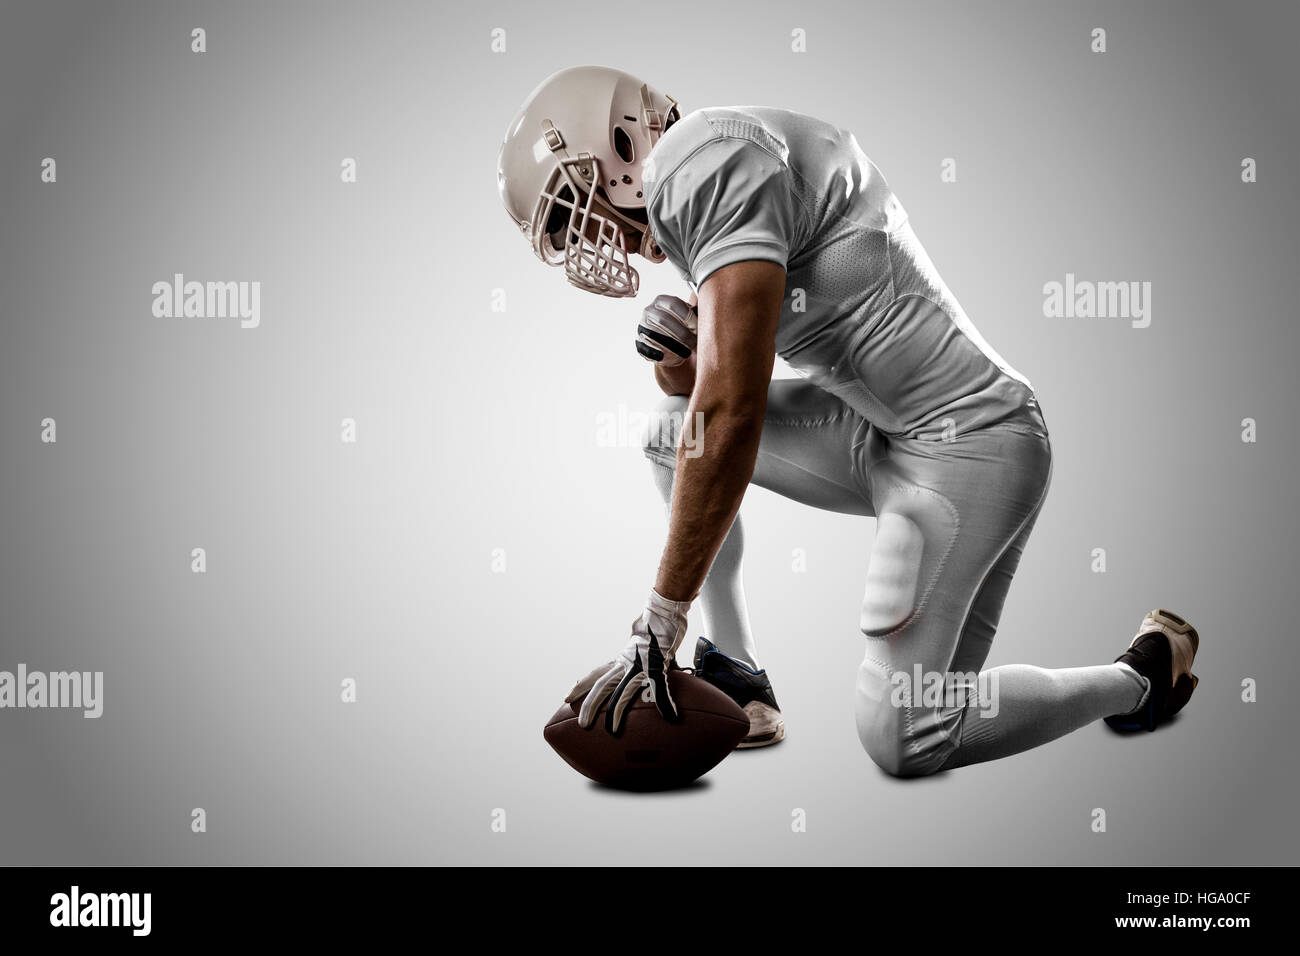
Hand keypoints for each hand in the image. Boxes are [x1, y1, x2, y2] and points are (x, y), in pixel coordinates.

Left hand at [564, 589, 691, 733]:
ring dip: (616, 711)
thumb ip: (635, 662)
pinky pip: (660, 688)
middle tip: (583, 724)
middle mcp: (625, 663)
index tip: (567, 697)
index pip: (595, 674)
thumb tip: (636, 674)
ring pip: (623, 691)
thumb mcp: (638, 649)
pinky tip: (670, 716)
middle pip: (602, 686)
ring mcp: (640, 665)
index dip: (581, 685)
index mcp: (621, 660)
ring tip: (612, 730)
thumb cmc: (653, 632)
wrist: (663, 614)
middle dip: (591, 705)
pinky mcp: (657, 666)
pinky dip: (664, 703)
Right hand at [636, 294, 696, 367]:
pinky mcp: (639, 342)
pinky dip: (657, 353)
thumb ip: (697, 308)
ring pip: (656, 335)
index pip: (674, 303)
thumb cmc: (684, 328)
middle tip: (694, 342)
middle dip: (682, 333)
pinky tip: (667, 357)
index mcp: (662, 300)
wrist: (671, 346)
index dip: (688, 316)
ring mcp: (642, 326)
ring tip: (686, 352)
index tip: (698, 327)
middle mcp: (649, 311)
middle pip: (665, 320)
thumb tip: (711, 300)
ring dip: (673, 345)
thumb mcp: (690, 316)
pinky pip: (646, 348)